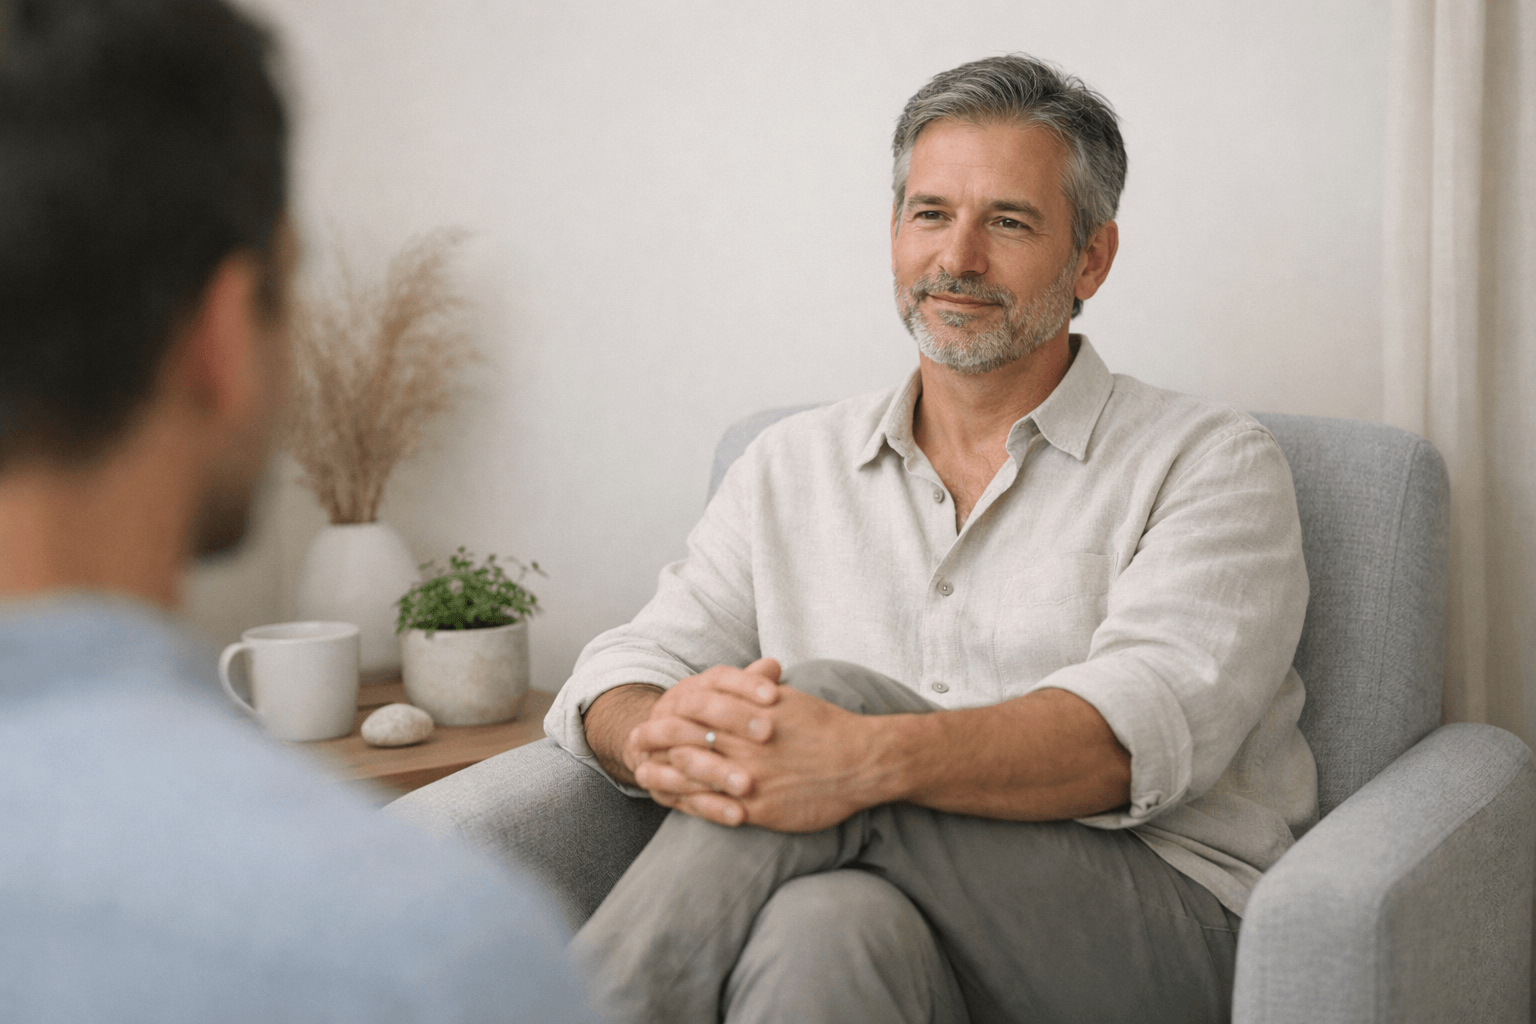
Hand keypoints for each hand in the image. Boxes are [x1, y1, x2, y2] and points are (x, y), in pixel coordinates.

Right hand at [625, 659, 782, 824]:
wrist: (659, 746)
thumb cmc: (711, 723)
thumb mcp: (731, 701)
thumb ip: (752, 684)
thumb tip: (773, 666)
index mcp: (691, 690)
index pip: (717, 678)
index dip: (745, 684)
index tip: (774, 695)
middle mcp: (669, 714)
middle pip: (696, 711)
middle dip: (732, 719)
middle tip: (767, 733)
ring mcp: (657, 748)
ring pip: (682, 755)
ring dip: (716, 770)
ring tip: (749, 784)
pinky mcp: (657, 782)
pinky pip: (680, 796)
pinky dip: (710, 806)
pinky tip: (739, 815)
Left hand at [648, 683, 889, 833]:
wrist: (862, 761)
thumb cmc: (829, 727)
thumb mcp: (790, 699)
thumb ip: (761, 691)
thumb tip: (748, 677)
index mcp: (749, 713)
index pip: (695, 710)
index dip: (668, 716)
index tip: (650, 718)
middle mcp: (743, 743)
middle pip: (685, 739)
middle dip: (655, 741)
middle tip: (633, 742)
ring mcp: (748, 776)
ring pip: (693, 774)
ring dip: (663, 774)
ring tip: (643, 774)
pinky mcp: (758, 807)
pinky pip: (715, 807)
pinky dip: (690, 803)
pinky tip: (675, 802)